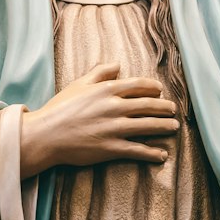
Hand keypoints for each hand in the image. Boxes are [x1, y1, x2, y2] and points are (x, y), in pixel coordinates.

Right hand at [19, 62, 180, 177]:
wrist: (45, 135)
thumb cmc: (59, 109)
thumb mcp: (78, 84)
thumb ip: (100, 73)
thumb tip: (118, 65)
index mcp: (107, 90)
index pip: (138, 85)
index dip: (153, 87)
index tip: (160, 91)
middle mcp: (114, 107)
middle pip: (148, 105)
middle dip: (164, 108)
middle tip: (173, 110)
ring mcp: (114, 128)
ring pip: (147, 126)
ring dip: (164, 127)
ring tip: (174, 127)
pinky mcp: (111, 148)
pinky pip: (137, 150)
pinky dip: (152, 153)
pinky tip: (162, 154)